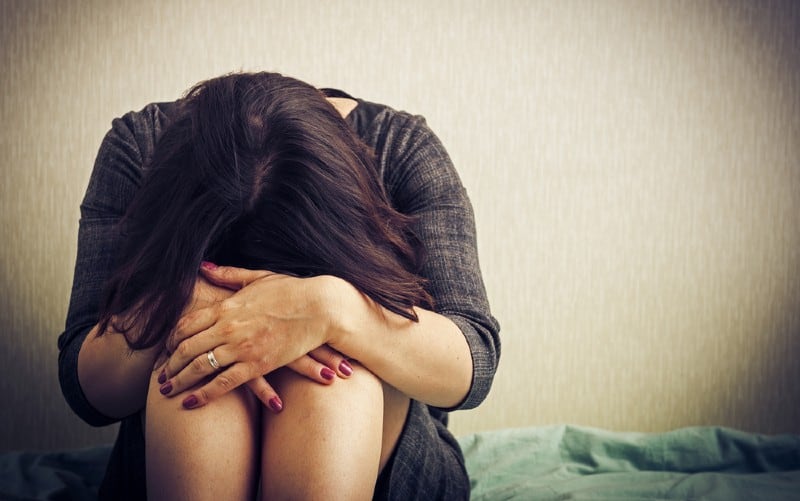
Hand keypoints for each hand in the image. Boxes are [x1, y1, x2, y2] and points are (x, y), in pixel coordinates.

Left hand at [159, 263, 352, 410]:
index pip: (186, 325)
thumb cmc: (292, 291)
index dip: (171, 340)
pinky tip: (191, 403)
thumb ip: (228, 275)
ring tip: (168, 391)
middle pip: (187, 348)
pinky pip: (223, 384)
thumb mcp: (258, 277)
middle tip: (161, 376)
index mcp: (227, 307)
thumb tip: (204, 267)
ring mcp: (242, 347)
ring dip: (180, 381)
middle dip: (170, 364)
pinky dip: (203, 395)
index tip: (166, 350)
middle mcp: (228, 328)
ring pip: (199, 368)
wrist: (320, 307)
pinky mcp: (257, 365)